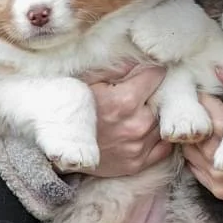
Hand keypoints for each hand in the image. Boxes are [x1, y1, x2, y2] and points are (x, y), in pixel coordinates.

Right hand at [54, 62, 171, 177]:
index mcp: (124, 101)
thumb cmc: (73, 111)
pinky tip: (144, 131)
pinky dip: (157, 138)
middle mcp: (136, 125)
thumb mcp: (88, 82)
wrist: (59, 149)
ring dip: (153, 117)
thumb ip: (115, 68)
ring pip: (161, 123)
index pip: (155, 75)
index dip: (150, 72)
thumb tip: (137, 58)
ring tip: (136, 114)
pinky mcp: (137, 164)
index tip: (145, 73)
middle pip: (161, 100)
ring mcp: (138, 147)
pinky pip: (163, 147)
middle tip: (138, 95)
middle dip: (152, 95)